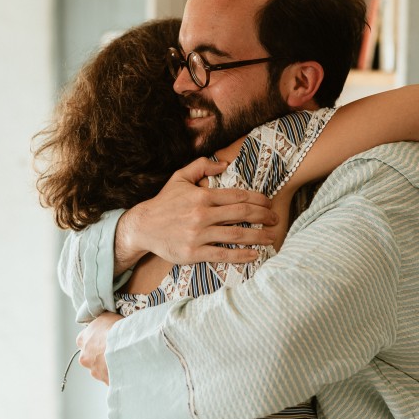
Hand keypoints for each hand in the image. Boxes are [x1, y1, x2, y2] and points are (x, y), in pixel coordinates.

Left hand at [76, 312, 121, 384]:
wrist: (126, 347)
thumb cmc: (116, 330)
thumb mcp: (107, 316)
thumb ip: (102, 320)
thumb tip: (105, 319)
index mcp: (82, 339)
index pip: (84, 339)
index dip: (96, 338)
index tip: (105, 337)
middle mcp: (85, 357)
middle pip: (91, 356)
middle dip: (101, 355)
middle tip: (115, 350)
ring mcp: (94, 371)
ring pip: (101, 369)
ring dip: (109, 365)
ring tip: (123, 359)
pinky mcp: (105, 381)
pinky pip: (112, 378)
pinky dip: (117, 374)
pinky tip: (127, 368)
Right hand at [115, 158, 278, 268]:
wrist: (142, 227)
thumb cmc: (164, 202)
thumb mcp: (180, 177)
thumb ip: (202, 166)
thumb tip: (224, 163)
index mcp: (202, 196)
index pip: (237, 196)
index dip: (257, 199)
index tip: (269, 203)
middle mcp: (202, 215)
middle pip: (242, 214)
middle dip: (263, 216)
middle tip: (276, 219)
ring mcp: (198, 235)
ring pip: (236, 234)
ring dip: (258, 236)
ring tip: (271, 237)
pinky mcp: (194, 253)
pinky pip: (223, 254)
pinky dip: (241, 255)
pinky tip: (254, 255)